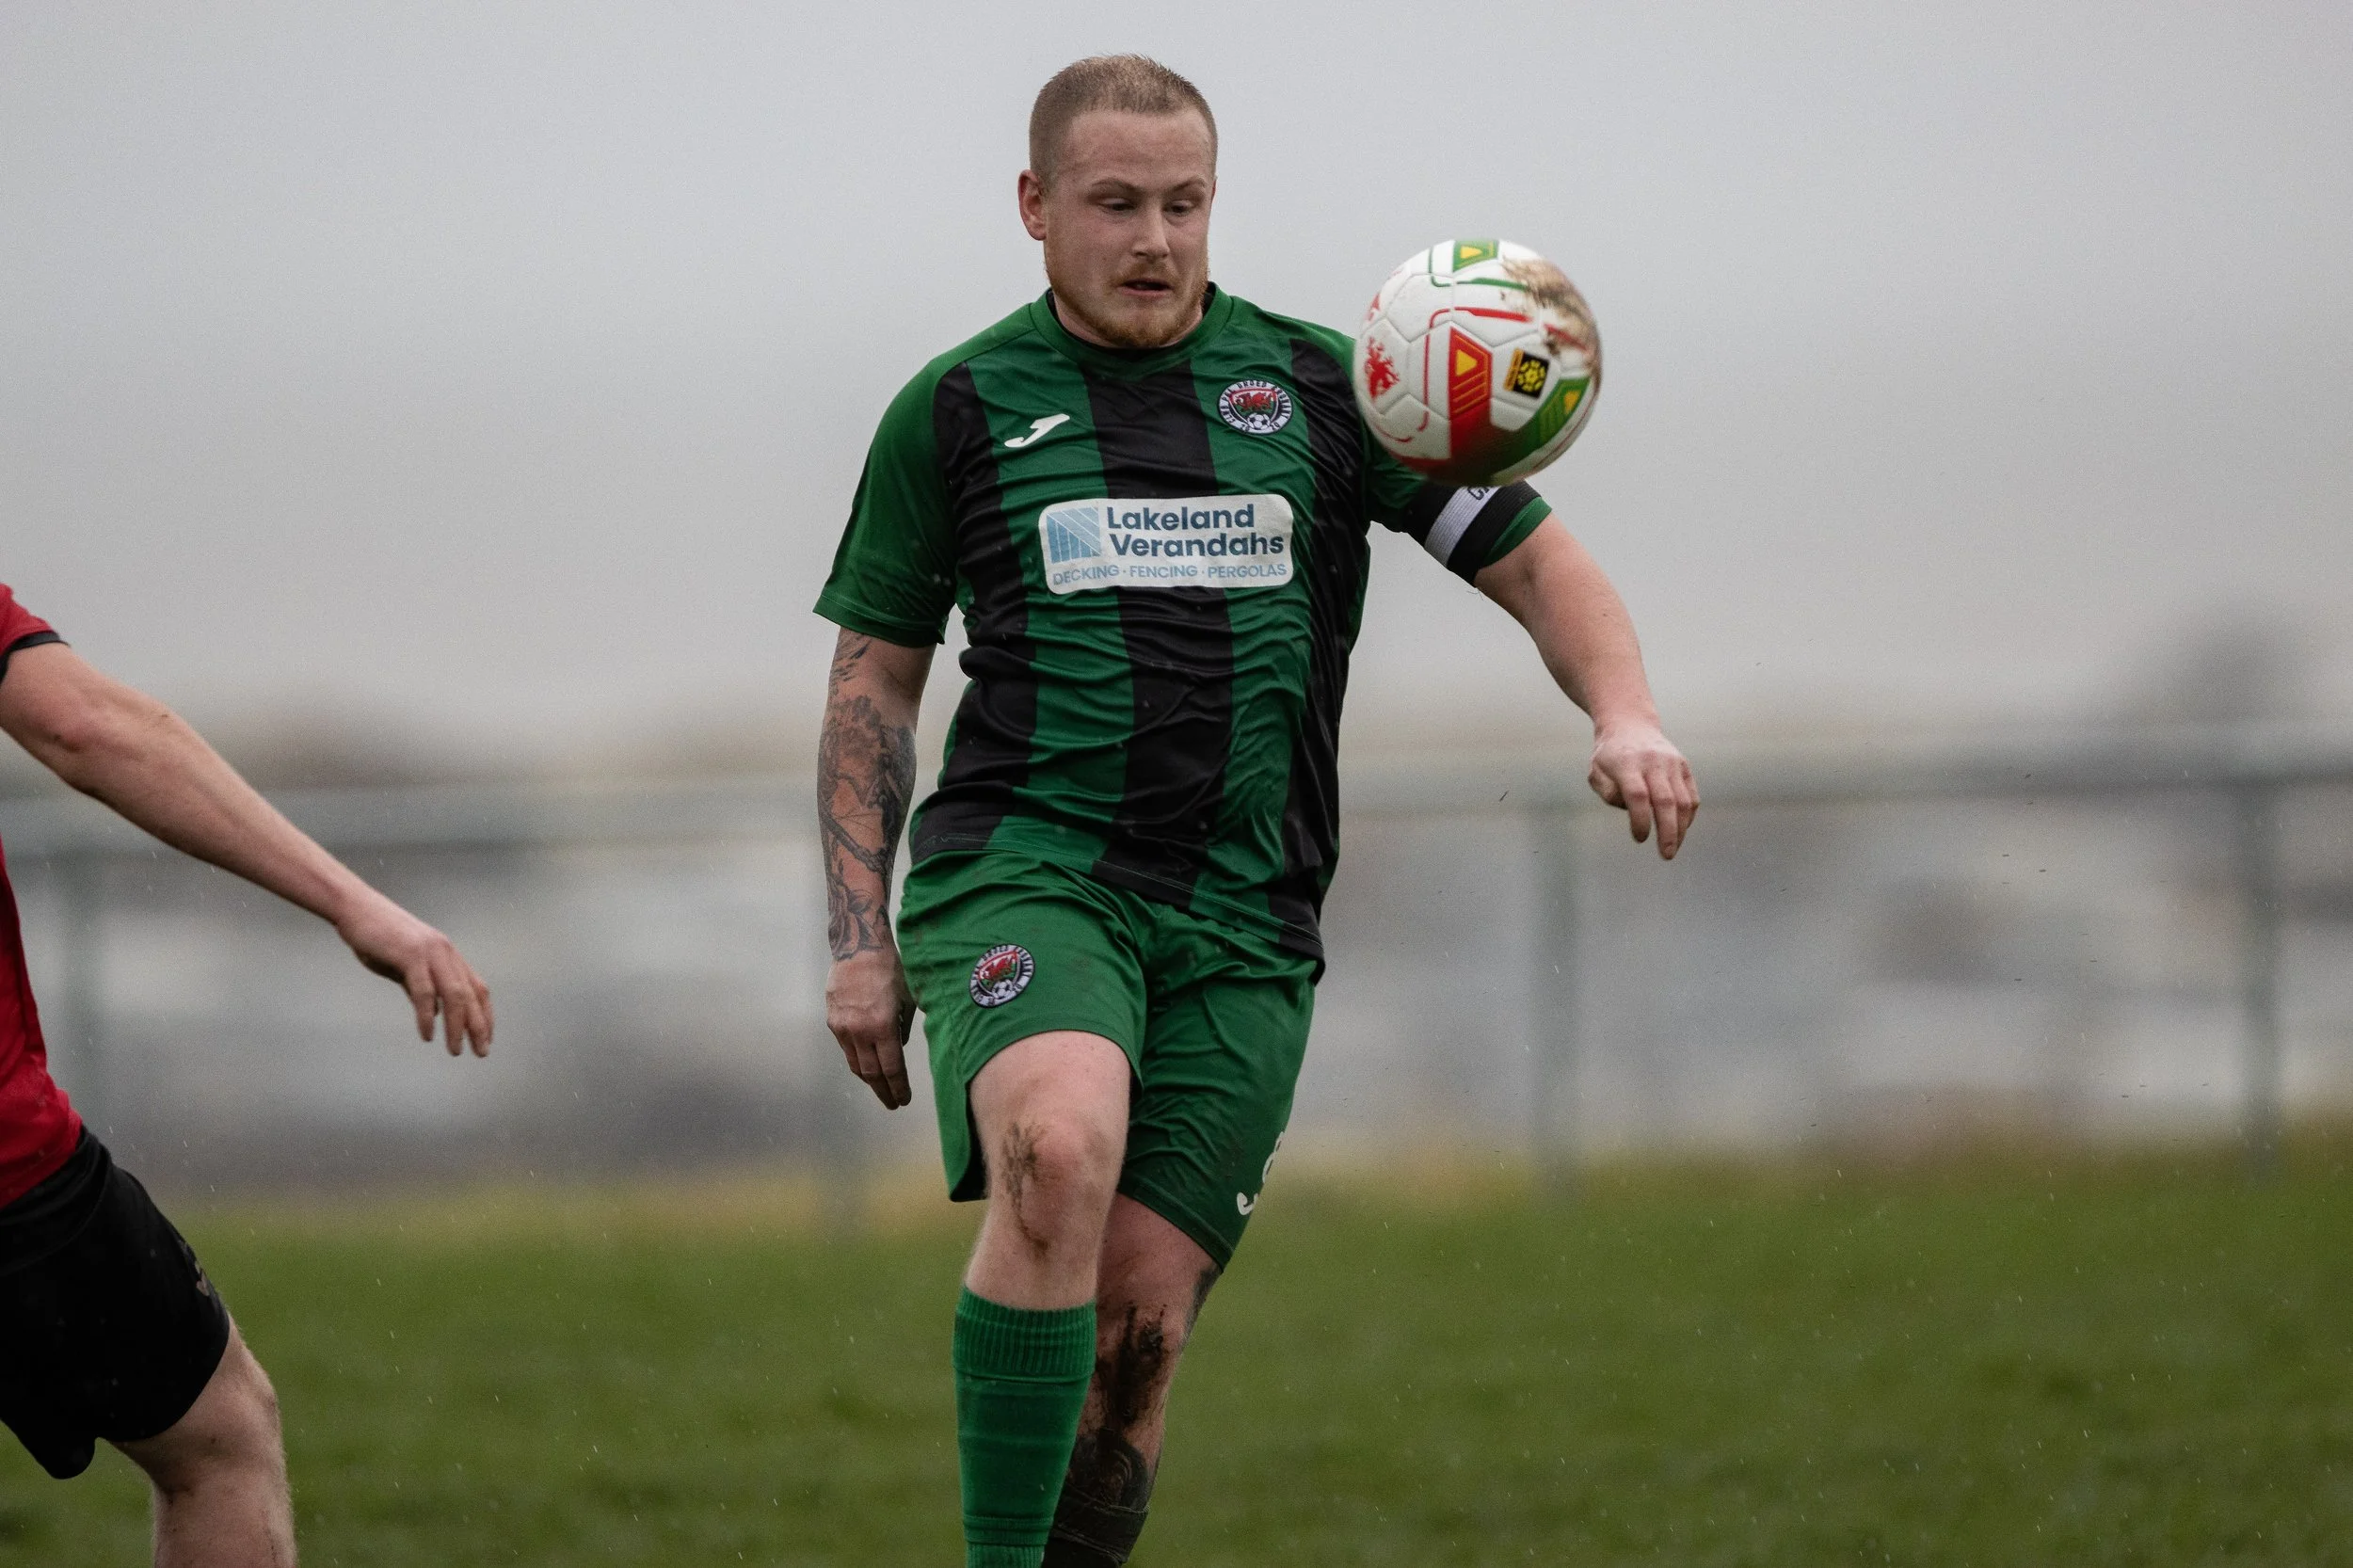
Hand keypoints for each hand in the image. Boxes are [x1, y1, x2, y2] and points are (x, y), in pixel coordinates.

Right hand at [336, 891, 494, 1055]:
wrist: (355, 909)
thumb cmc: (378, 938)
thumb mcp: (406, 966)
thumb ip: (422, 986)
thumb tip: (436, 1012)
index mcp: (448, 955)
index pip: (478, 988)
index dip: (485, 1015)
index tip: (486, 1038)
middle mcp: (446, 952)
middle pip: (471, 995)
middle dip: (478, 1026)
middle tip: (480, 1052)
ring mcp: (430, 952)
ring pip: (454, 995)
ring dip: (457, 1026)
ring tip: (455, 1049)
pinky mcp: (411, 955)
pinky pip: (424, 992)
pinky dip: (427, 1016)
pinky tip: (427, 1034)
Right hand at [827, 945, 915, 1107]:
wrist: (858, 948)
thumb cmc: (890, 970)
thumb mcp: (907, 999)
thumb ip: (903, 1028)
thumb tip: (897, 1049)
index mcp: (883, 1027)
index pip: (892, 1068)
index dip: (898, 1087)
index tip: (903, 1100)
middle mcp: (861, 1032)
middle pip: (872, 1073)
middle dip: (883, 1091)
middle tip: (892, 1103)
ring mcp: (843, 1028)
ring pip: (855, 1064)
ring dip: (868, 1079)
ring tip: (880, 1088)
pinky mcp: (833, 1021)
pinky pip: (846, 1048)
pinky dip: (857, 1059)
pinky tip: (865, 1063)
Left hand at [1587, 722, 1699, 859]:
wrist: (1630, 726)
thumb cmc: (1609, 756)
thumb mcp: (1596, 772)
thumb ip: (1608, 793)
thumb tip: (1632, 811)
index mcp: (1627, 764)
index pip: (1637, 796)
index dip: (1641, 820)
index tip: (1640, 838)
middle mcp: (1653, 762)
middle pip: (1665, 800)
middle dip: (1668, 832)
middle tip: (1666, 855)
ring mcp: (1672, 763)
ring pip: (1683, 800)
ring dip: (1681, 829)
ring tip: (1673, 848)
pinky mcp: (1684, 766)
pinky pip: (1691, 795)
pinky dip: (1689, 816)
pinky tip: (1681, 830)